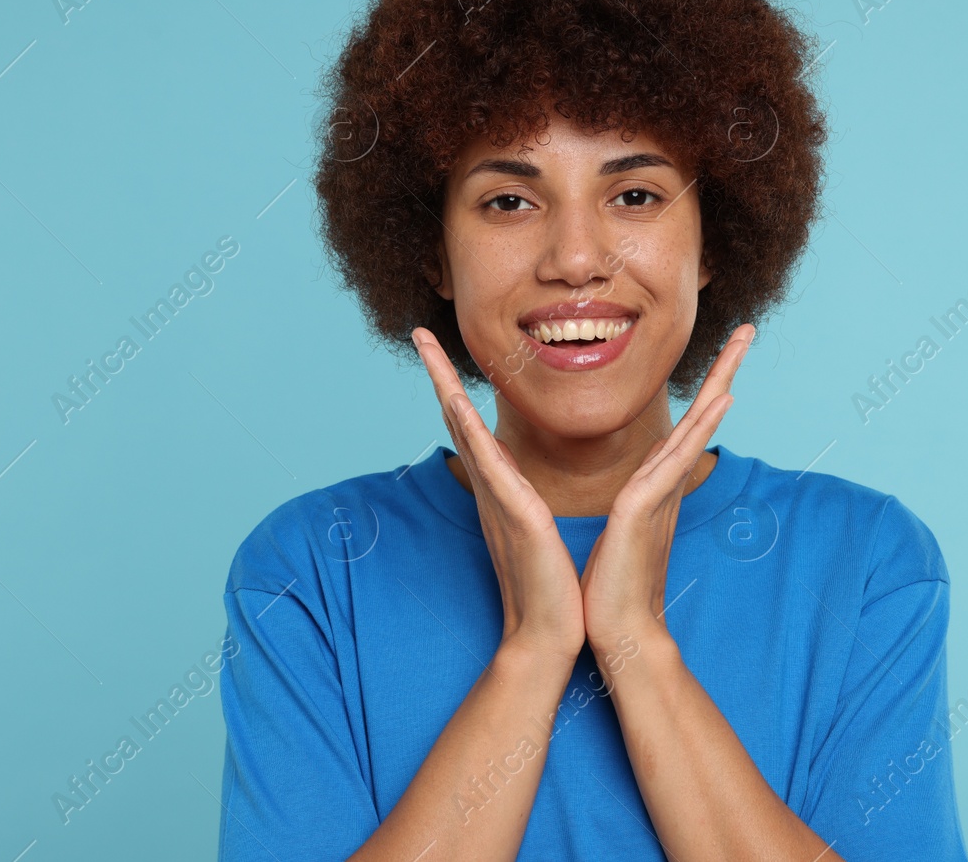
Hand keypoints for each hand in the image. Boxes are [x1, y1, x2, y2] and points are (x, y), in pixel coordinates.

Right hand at [412, 327, 585, 665]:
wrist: (548, 635)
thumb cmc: (549, 586)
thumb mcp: (539, 531)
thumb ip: (528, 503)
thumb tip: (526, 488)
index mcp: (500, 488)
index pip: (473, 426)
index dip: (455, 386)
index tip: (442, 352)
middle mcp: (491, 487)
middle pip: (457, 417)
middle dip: (438, 373)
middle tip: (419, 332)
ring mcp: (498, 498)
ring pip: (465, 430)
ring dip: (445, 386)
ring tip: (429, 348)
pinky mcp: (516, 514)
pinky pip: (489, 464)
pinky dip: (471, 430)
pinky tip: (458, 402)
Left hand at [579, 324, 753, 654]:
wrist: (617, 633)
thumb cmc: (611, 588)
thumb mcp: (617, 532)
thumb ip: (629, 507)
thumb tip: (630, 494)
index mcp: (656, 486)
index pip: (684, 427)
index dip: (705, 390)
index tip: (723, 357)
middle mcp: (666, 484)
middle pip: (702, 416)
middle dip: (725, 372)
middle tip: (748, 331)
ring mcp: (660, 495)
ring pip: (695, 428)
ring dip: (720, 384)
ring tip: (742, 346)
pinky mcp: (643, 509)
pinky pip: (675, 459)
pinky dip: (699, 429)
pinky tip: (719, 402)